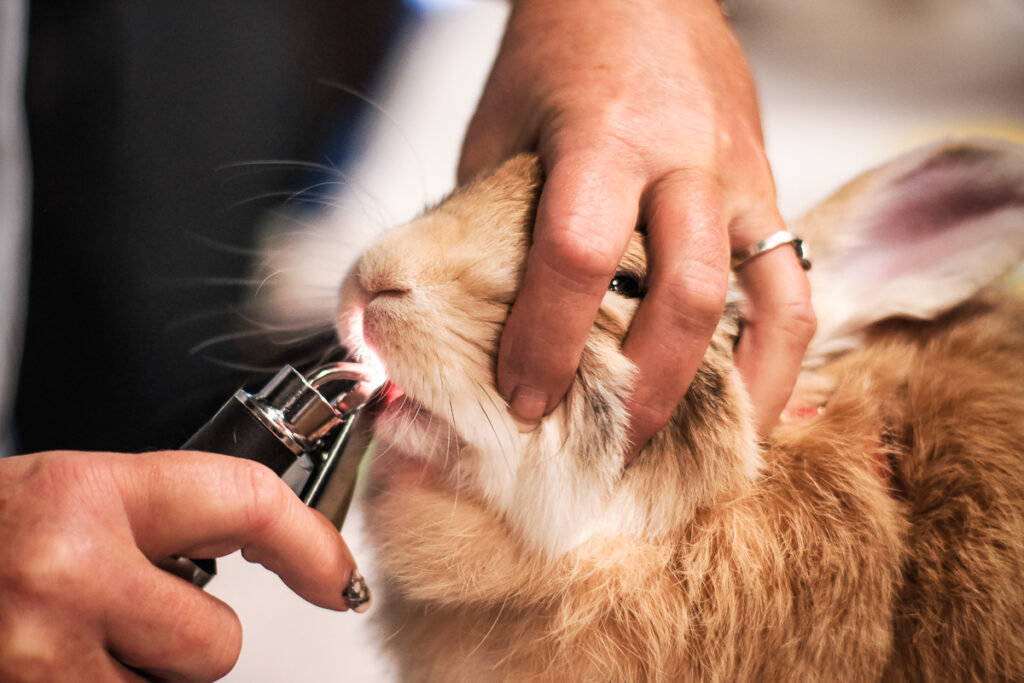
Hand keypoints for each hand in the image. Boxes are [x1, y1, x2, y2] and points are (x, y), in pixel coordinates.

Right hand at [0, 450, 360, 681]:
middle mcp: (66, 574)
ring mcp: (39, 655)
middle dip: (188, 637)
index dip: (310, 546)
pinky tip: (61, 660)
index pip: (247, 502)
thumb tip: (280, 547)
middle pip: (215, 643)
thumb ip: (163, 518)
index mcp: (89, 494)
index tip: (335, 577)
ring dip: (142, 676)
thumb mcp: (73, 494)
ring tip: (78, 634)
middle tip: (128, 608)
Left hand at [459, 0, 815, 454]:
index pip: (576, 260)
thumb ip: (479, 226)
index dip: (545, 344)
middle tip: (601, 447)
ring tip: (697, 453)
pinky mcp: (769, 190)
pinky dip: (777, 356)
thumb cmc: (558, 55)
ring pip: (767, 303)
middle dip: (642, 391)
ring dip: (732, 393)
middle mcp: (687, 161)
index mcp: (605, 138)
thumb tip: (444, 325)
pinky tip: (750, 402)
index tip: (520, 401)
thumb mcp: (498, 132)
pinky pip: (794, 287)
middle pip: (683, 299)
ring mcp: (741, 177)